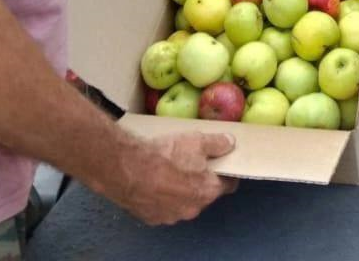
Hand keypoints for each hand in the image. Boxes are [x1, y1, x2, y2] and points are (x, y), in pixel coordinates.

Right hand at [110, 132, 238, 225]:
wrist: (127, 169)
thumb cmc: (166, 154)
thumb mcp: (197, 141)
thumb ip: (218, 143)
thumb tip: (230, 143)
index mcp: (208, 192)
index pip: (228, 185)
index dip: (226, 173)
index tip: (221, 164)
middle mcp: (192, 209)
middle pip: (203, 194)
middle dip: (200, 181)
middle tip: (190, 163)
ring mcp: (171, 217)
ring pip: (182, 202)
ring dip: (179, 191)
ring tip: (168, 171)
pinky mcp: (151, 218)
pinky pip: (162, 207)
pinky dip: (161, 198)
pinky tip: (153, 183)